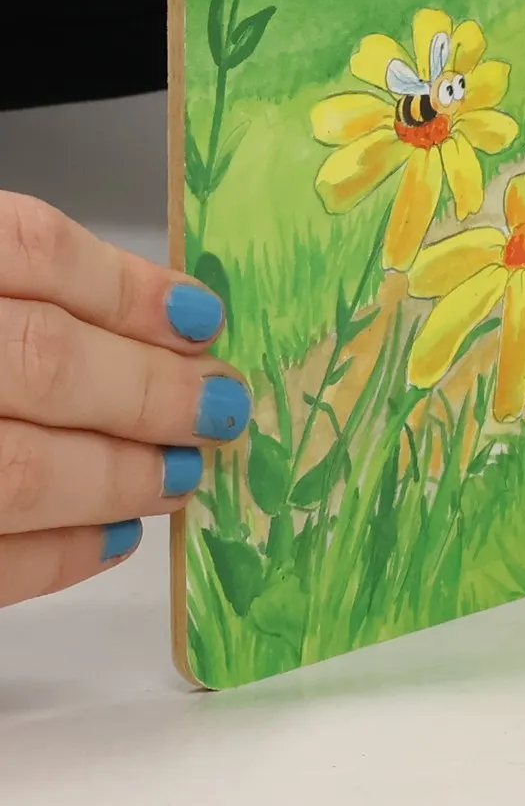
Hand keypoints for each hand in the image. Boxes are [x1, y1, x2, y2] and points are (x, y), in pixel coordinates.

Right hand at [0, 193, 251, 607]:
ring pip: (18, 469)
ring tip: (184, 474)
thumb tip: (172, 319)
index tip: (205, 319)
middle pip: (43, 361)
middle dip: (151, 391)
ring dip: (119, 475)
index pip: (30, 250)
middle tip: (222, 408)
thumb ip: (36, 286)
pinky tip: (113, 536)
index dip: (130, 289)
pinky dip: (55, 555)